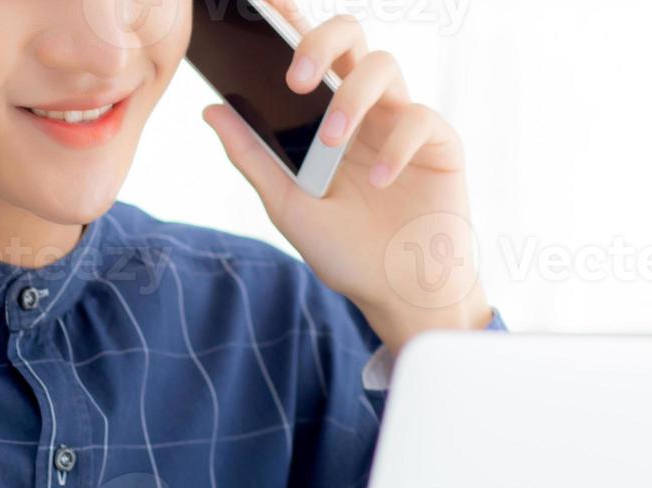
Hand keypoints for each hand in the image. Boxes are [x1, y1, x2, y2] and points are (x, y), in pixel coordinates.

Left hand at [203, 1, 491, 351]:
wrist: (398, 295)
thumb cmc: (347, 252)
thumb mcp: (288, 205)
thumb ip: (252, 155)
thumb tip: (210, 108)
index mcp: (329, 115)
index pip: (313, 55)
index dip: (294, 23)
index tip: (266, 9)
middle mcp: (367, 109)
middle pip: (352, 37)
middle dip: (321, 42)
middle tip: (296, 79)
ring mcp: (404, 122)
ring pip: (384, 66)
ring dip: (352, 99)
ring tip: (333, 143)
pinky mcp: (441, 144)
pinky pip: (421, 119)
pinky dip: (395, 147)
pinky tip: (379, 181)